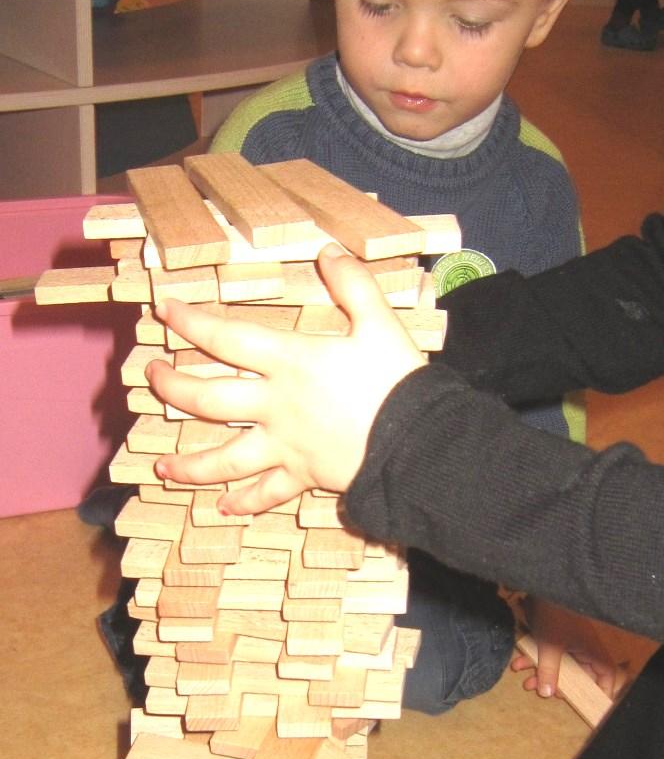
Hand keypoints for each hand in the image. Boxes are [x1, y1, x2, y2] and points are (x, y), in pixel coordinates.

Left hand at [146, 249, 425, 514]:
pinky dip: (245, 501)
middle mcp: (276, 406)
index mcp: (291, 362)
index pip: (227, 338)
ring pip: (225, 458)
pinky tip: (225, 507)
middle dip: (172, 387)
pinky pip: (267, 492)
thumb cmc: (398, 383)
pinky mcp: (304, 476)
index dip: (191, 322)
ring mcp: (285, 445)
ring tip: (162, 468)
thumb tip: (328, 252)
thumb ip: (354, 285)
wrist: (418, 445)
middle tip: (151, 376)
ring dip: (190, 466)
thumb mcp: (380, 323)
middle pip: (208, 399)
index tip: (164, 310)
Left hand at [510, 602, 627, 699]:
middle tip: (542, 691)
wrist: (542, 583)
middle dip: (557, 684)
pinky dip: (534, 658)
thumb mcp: (550, 646)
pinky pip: (547, 652)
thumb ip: (549, 671)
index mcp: (590, 649)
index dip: (601, 689)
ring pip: (558, 663)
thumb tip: (547, 695)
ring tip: (524, 680)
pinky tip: (518, 663)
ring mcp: (568, 639)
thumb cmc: (553, 613)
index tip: (591, 703)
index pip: (606, 673)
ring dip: (540, 672)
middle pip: (576, 673)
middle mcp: (582, 646)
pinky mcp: (554, 633)